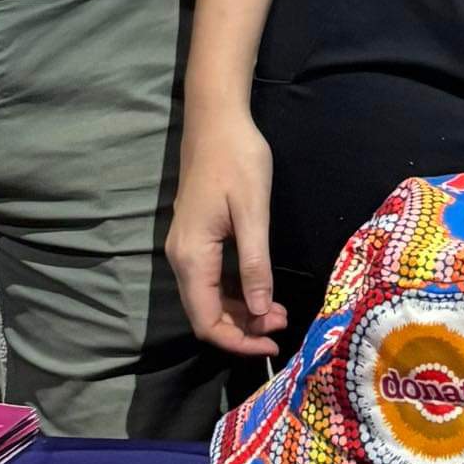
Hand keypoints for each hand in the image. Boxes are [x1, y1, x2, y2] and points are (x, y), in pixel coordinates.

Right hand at [167, 112, 283, 359]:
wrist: (216, 119)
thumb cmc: (236, 160)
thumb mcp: (252, 212)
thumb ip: (254, 264)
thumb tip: (262, 312)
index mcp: (192, 255)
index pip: (206, 320)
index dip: (238, 341)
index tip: (273, 344)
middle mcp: (181, 258)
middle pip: (204, 314)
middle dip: (243, 329)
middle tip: (283, 326)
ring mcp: (185, 247)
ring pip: (207, 299)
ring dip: (241, 312)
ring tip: (279, 312)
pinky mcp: (194, 238)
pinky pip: (209, 280)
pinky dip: (234, 293)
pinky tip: (260, 290)